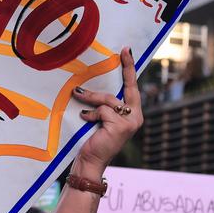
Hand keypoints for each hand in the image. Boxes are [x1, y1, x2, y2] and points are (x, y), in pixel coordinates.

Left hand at [71, 47, 142, 174]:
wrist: (91, 161)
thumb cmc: (93, 139)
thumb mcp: (101, 118)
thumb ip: (105, 104)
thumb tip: (92, 84)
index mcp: (133, 114)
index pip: (132, 88)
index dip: (130, 69)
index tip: (127, 51)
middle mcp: (136, 118)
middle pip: (127, 89)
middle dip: (127, 69)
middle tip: (123, 51)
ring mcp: (130, 123)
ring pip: (108, 100)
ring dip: (91, 98)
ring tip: (77, 95)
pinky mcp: (120, 127)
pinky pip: (102, 111)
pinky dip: (91, 114)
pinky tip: (85, 119)